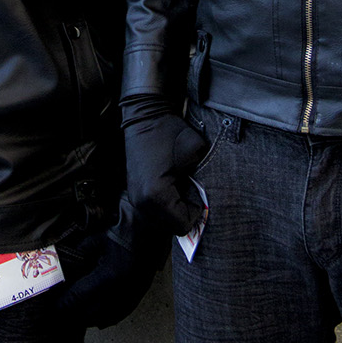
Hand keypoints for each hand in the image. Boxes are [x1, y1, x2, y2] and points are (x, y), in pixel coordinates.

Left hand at [57, 196, 167, 328]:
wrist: (152, 226)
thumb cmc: (124, 229)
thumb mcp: (96, 239)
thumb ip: (78, 254)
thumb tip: (62, 265)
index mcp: (107, 276)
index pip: (78, 298)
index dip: (63, 305)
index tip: (53, 308)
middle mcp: (120, 291)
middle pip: (89, 313)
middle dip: (73, 314)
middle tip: (61, 310)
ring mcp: (131, 295)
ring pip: (104, 318)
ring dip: (88, 318)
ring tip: (76, 313)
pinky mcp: (138, 294)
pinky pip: (119, 315)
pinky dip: (105, 318)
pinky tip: (97, 319)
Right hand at [122, 96, 207, 234]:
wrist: (145, 116)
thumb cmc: (170, 131)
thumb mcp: (196, 152)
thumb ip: (203, 179)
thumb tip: (208, 198)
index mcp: (157, 194)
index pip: (182, 224)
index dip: (196, 212)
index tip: (199, 194)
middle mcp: (142, 201)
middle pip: (171, 226)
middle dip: (185, 213)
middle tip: (192, 192)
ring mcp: (135, 197)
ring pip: (161, 220)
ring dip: (174, 210)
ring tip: (181, 188)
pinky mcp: (133, 192)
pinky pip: (153, 211)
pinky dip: (165, 205)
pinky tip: (170, 186)